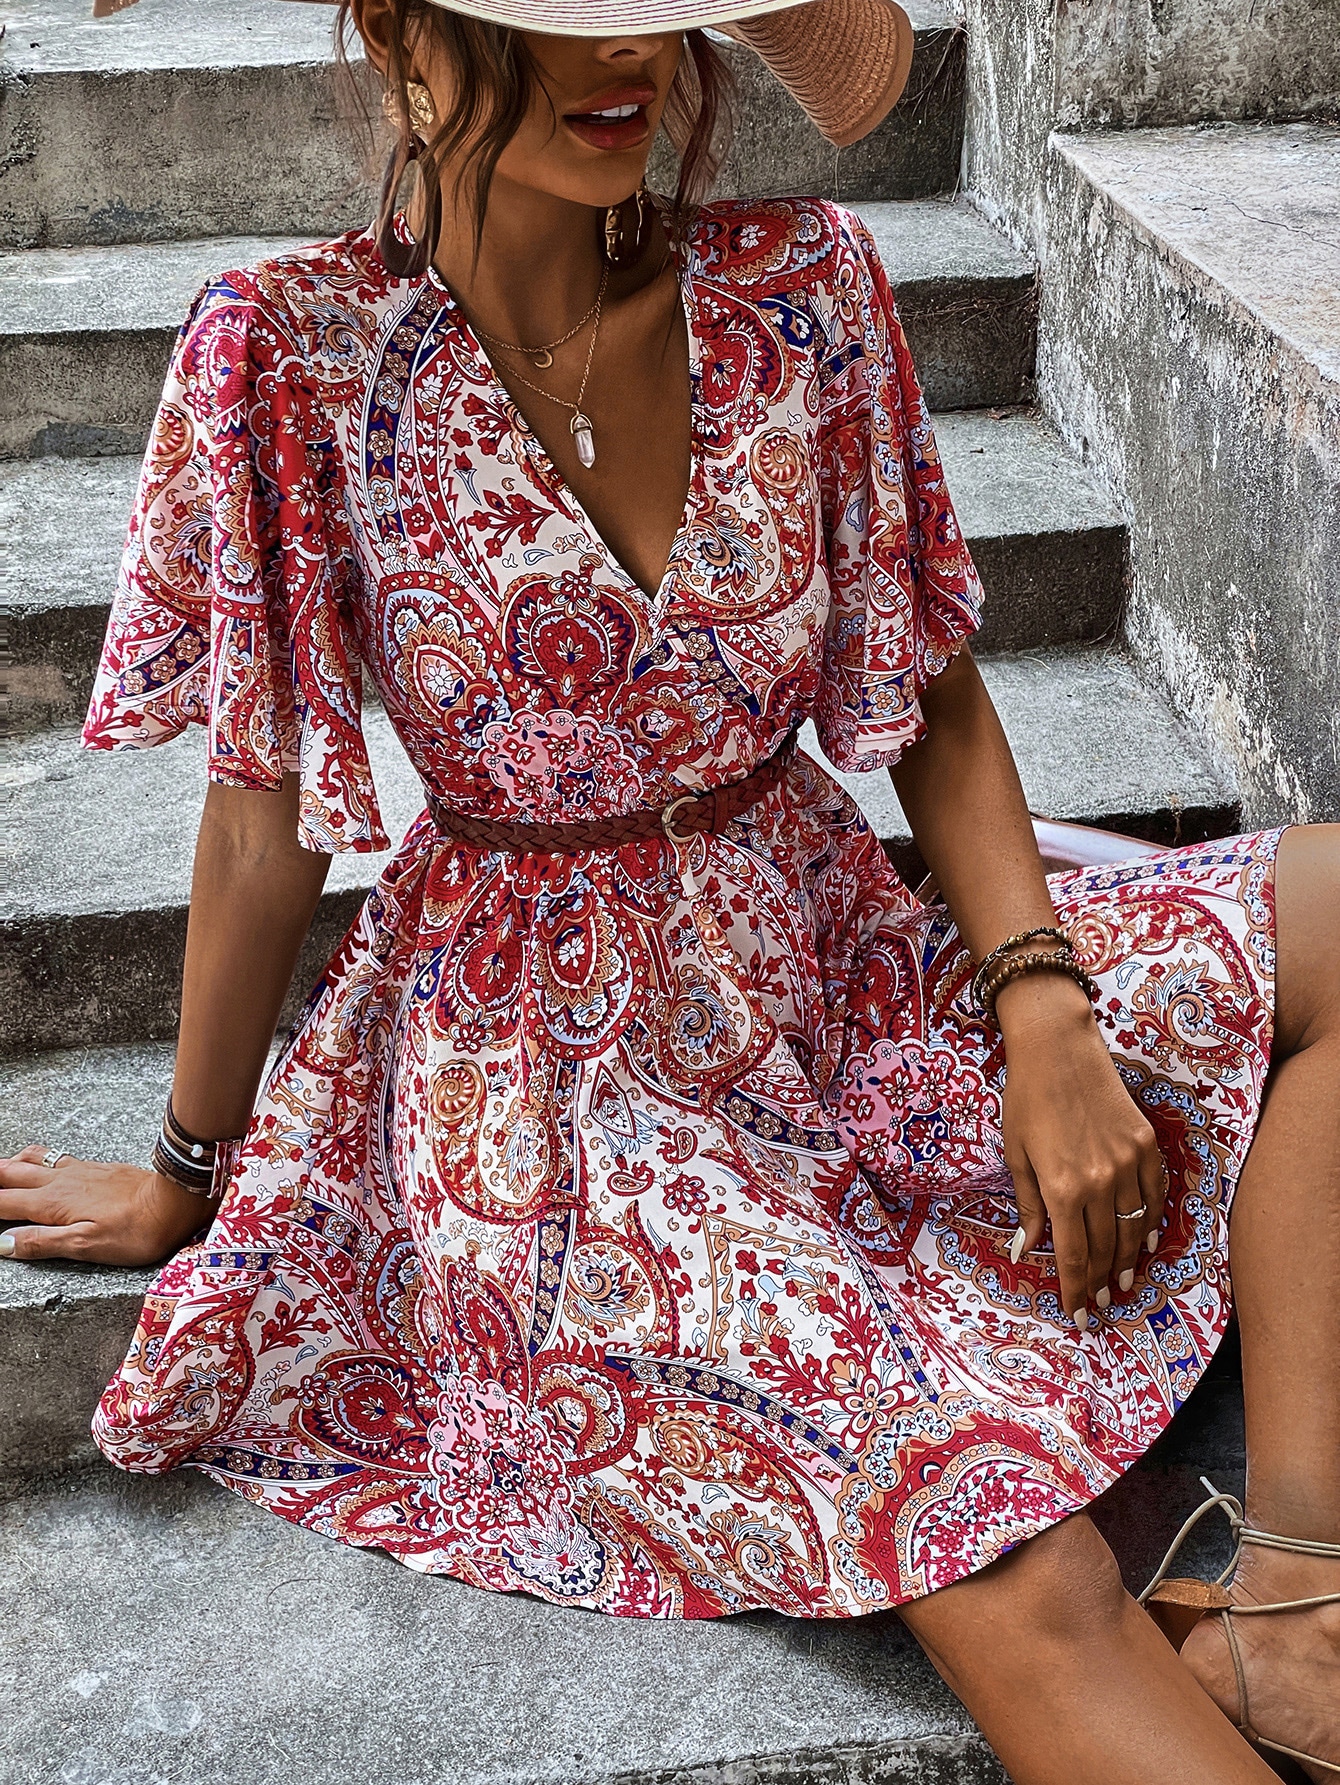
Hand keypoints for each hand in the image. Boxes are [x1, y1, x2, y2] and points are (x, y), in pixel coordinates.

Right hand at [0, 1148, 213, 1266]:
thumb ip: (42, 1242)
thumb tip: (3, 1244)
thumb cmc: (136, 1229)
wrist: (175, 1200)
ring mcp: (78, 1170)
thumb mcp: (86, 1246)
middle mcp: (60, 1181)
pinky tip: (40, 1162)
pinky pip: (54, 1155)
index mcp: (52, 1202)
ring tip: (0, 1169)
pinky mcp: (95, 1167)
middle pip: (10, 1173)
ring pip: (31, 1158)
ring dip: (8, 1163)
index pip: (3, 1202)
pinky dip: (35, 1158)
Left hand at [998, 976, 1165, 1327]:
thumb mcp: (1016, 1155)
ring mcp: (1128, 1162)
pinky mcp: (1146, 1144)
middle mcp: (1100, 1181)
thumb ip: (1027, 1207)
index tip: (1078, 1316)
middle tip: (1099, 1304)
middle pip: (1106, 1248)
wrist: (1057, 1048)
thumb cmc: (1026, 1099)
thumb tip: (1028, 1250)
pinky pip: (1154, 1195)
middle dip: (1101, 1282)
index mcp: (1062, 1187)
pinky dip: (1151, 1222)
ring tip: (1123, 1281)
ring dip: (1128, 1259)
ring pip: (1133, 1227)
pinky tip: (1145, 1241)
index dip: (1076, 1290)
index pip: (1075, 1256)